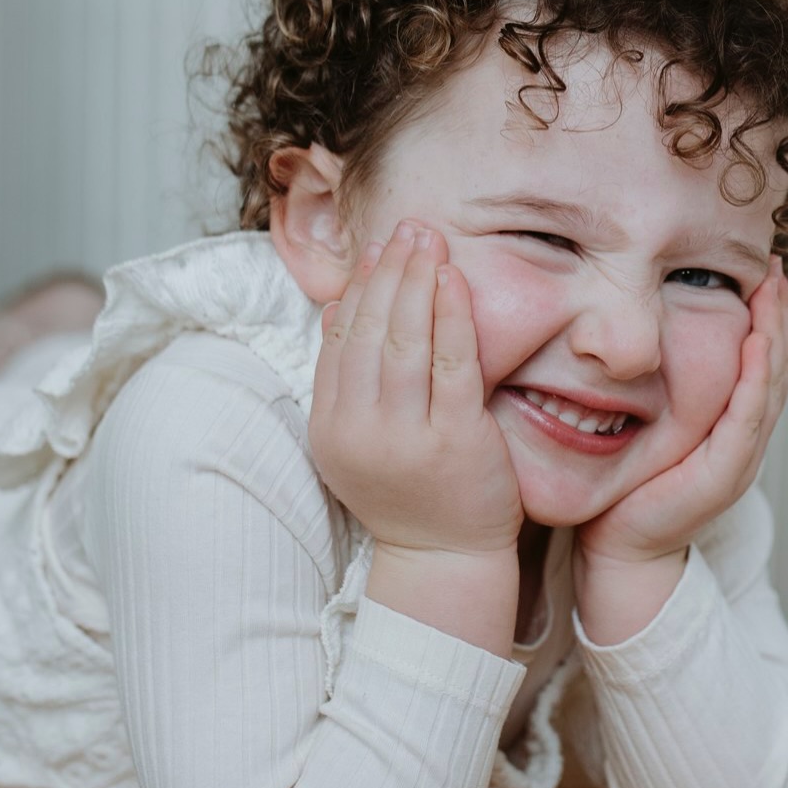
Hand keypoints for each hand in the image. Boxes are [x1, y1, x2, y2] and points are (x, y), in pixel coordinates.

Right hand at [309, 221, 524, 558]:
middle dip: (388, 271)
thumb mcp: (356, 439)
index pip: (338, 341)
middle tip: (406, 227)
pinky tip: (453, 280)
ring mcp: (407, 437)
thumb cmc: (407, 492)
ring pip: (406, 341)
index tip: (375, 249)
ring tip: (427, 240)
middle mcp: (361, 432)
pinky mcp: (456, 439)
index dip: (357, 288)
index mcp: (330, 429)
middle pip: (371, 332)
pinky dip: (451, 315)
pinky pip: (452, 364)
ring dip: (416, 281)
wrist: (444, 560)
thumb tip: (335, 310)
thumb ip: (344, 380)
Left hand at [575, 256, 787, 571]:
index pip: (760, 359)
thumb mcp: (648, 421)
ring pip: (771, 384)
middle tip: (775, 266)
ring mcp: (739, 456)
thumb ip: (656, 383)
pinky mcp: (723, 473)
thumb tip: (634, 331)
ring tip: (772, 290)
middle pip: (776, 365)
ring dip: (775, 334)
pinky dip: (756, 377)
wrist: (621, 548)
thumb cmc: (629, 485)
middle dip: (778, 313)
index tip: (763, 270)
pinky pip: (748, 416)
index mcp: (732, 424)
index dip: (767, 315)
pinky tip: (756, 343)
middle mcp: (744, 438)